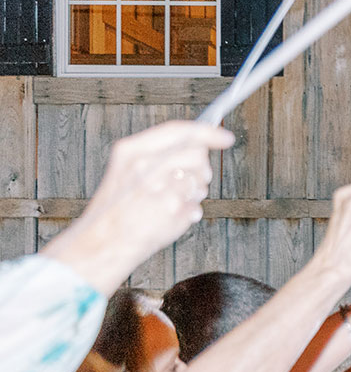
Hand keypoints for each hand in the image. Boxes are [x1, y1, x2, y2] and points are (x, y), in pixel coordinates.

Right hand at [47, 120, 234, 289]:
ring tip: (171, 203)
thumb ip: (158, 155)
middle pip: (197, 155)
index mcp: (130, 150)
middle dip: (201, 169)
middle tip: (188, 182)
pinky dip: (189, 214)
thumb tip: (199, 145)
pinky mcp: (172, 210)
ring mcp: (160, 187)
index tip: (226, 137)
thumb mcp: (125, 169)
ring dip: (195, 193)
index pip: (179, 131)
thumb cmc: (117, 208)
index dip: (208, 132)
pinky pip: (197, 207)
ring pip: (201, 181)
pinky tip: (170, 217)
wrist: (104, 241)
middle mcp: (146, 165)